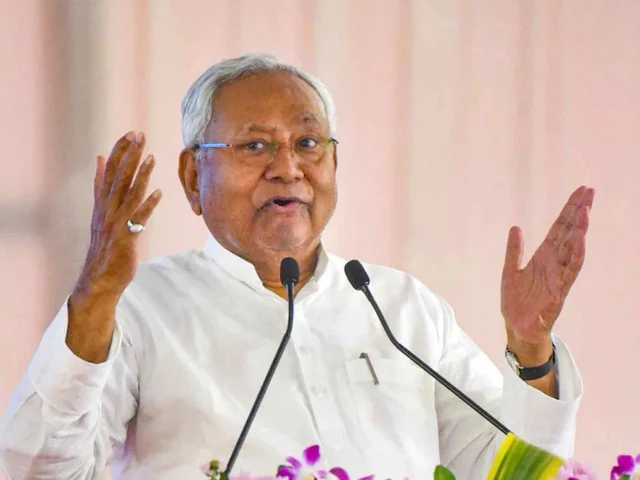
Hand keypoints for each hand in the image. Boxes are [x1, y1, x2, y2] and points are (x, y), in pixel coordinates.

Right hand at [67, 132, 161, 361]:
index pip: (110, 172)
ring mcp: (116, 225)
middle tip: (140, 135)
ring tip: (151, 157)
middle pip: (119, 178)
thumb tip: (102, 161)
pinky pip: (138, 220)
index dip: (120, 151)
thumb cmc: (105, 247)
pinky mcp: (126, 239)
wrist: (98, 280)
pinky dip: (147, 206)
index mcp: (102, 204)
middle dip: (130, 155)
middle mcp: (107, 211)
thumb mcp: (101, 214)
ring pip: (129, 195)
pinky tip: (158, 193)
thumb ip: (102, 188)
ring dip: (140, 175)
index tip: (130, 133)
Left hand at [501, 186, 594, 361]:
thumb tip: (516, 227)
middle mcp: (553, 263)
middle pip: (570, 233)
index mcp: (542, 256)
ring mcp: (558, 275)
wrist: (516, 327)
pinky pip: (570, 271)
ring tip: (586, 212)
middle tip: (590, 192)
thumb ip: (514, 250)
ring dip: (580, 231)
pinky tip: (581, 242)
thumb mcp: (509, 270)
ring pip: (573, 249)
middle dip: (579, 213)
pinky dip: (576, 256)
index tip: (581, 191)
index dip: (569, 210)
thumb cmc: (516, 301)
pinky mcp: (559, 290)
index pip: (559, 228)